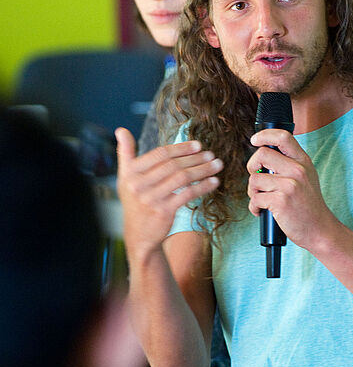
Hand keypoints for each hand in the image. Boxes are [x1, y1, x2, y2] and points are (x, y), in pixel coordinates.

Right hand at [115, 127, 222, 254]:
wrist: (139, 236)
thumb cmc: (135, 202)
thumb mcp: (125, 178)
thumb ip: (125, 153)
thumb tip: (121, 130)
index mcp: (130, 173)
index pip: (160, 154)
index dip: (181, 148)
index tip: (198, 145)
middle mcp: (138, 184)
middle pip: (173, 165)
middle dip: (195, 158)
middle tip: (211, 154)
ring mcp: (151, 198)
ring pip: (182, 178)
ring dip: (203, 170)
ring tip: (217, 165)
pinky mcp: (164, 211)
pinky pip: (187, 194)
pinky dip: (203, 187)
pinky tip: (214, 182)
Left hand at [246, 128, 333, 250]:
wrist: (320, 230)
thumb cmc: (308, 205)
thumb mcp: (305, 177)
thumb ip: (289, 164)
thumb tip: (262, 155)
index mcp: (303, 161)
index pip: (283, 137)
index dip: (265, 135)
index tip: (255, 140)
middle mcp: (297, 170)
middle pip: (262, 154)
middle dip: (252, 167)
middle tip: (257, 180)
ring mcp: (290, 185)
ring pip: (254, 179)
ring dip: (252, 191)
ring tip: (263, 200)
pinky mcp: (281, 201)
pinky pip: (255, 198)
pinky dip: (254, 207)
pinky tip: (263, 211)